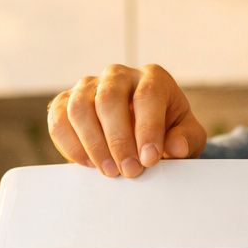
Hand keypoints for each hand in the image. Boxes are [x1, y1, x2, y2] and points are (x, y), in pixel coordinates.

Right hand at [47, 63, 206, 178]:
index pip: (147, 95)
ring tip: (109, 172)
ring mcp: (89, 87)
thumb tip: (175, 146)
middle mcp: (118, 76)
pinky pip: (59, 118)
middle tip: (129, 171)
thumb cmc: (169, 133)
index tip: (149, 160)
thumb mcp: (188, 138)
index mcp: (153, 78)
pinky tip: (88, 164)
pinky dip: (70, 144)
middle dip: (118, 139)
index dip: (148, 128)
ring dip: (93, 143)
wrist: (143, 136)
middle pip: (109, 98)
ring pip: (80, 107)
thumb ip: (186, 140)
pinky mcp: (66, 102)